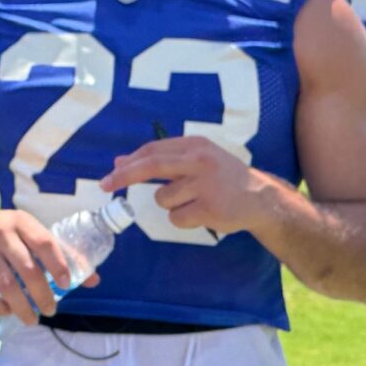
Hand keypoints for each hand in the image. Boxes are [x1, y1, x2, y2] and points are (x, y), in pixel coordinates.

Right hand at [0, 207, 86, 324]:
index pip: (44, 242)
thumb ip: (60, 254)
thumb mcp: (29, 233)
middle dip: (42, 294)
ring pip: (5, 283)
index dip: (58, 264)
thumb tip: (93, 281)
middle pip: (27, 268)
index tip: (67, 284)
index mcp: (21, 222)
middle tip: (51, 310)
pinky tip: (7, 312)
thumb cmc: (6, 234)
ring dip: (21, 306)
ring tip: (32, 320)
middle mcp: (1, 232)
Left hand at [100, 136, 264, 235]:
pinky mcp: (210, 207)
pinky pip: (177, 217)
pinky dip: (183, 220)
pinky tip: (202, 214)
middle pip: (152, 165)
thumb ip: (164, 159)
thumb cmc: (223, 178)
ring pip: (164, 199)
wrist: (260, 198)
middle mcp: (200, 160)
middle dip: (124, 176)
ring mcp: (206, 183)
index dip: (128, 163)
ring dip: (171, 205)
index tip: (110, 174)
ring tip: (194, 202)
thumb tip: (121, 161)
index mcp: (195, 144)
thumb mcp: (198, 159)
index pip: (153, 150)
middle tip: (105, 186)